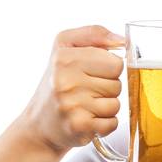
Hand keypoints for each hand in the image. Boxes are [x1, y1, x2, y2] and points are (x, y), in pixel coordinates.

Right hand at [20, 25, 125, 154]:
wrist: (38, 124)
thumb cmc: (58, 83)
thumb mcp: (66, 48)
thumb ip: (94, 35)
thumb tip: (123, 40)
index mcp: (64, 57)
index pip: (116, 63)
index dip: (108, 70)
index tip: (91, 74)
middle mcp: (65, 79)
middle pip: (117, 84)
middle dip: (107, 89)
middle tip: (86, 92)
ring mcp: (72, 104)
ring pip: (116, 104)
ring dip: (105, 108)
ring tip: (86, 106)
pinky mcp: (79, 126)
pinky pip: (112, 123)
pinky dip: (104, 125)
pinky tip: (88, 120)